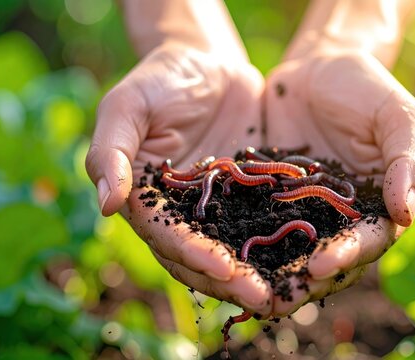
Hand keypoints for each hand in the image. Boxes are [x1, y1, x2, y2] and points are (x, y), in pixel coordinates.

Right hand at [85, 42, 274, 314]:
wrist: (209, 61)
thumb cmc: (161, 78)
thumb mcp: (129, 104)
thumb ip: (111, 150)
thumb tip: (107, 205)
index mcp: (147, 200)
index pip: (166, 237)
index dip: (191, 255)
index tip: (222, 268)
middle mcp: (182, 215)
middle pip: (201, 258)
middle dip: (230, 280)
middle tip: (264, 298)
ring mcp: (219, 211)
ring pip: (235, 252)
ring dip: (258, 275)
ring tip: (288, 294)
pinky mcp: (251, 199)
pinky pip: (266, 226)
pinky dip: (282, 247)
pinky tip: (308, 260)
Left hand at [262, 49, 414, 313]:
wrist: (316, 69)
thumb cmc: (364, 89)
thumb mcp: (394, 114)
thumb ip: (406, 159)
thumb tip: (406, 212)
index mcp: (374, 208)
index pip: (367, 242)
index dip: (348, 256)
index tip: (323, 264)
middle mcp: (337, 221)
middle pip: (325, 262)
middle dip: (302, 282)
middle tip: (275, 299)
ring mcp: (299, 215)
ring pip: (286, 255)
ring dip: (267, 277)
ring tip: (244, 292)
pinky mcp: (264, 203)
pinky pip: (252, 228)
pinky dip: (239, 246)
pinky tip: (218, 258)